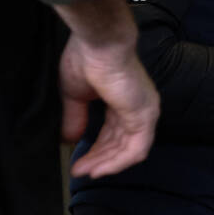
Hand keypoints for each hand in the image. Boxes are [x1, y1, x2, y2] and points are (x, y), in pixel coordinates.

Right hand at [61, 35, 158, 178]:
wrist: (99, 42)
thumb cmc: (87, 58)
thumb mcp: (75, 94)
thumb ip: (75, 118)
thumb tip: (69, 140)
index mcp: (123, 99)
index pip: (112, 132)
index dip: (96, 148)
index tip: (77, 161)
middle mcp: (138, 106)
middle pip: (120, 142)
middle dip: (99, 158)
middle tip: (79, 170)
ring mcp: (144, 111)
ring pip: (128, 149)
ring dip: (106, 163)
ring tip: (85, 172)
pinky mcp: (144, 115)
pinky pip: (136, 149)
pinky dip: (118, 162)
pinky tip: (99, 169)